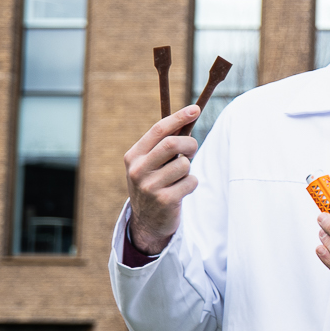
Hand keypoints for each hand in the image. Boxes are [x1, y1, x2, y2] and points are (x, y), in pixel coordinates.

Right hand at [124, 106, 201, 254]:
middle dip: (190, 144)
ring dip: (188, 169)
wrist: (147, 221)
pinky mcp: (165, 200)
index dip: (179, 117)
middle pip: (173, 144)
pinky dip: (191, 184)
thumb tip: (189, 116)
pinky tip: (180, 191)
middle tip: (193, 149)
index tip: (195, 109)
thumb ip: (164, 143)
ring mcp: (150, 186)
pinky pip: (191, 181)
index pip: (158, 130)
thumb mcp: (151, 163)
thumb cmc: (154, 184)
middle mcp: (138, 170)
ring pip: (184, 164)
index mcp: (134, 156)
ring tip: (179, 178)